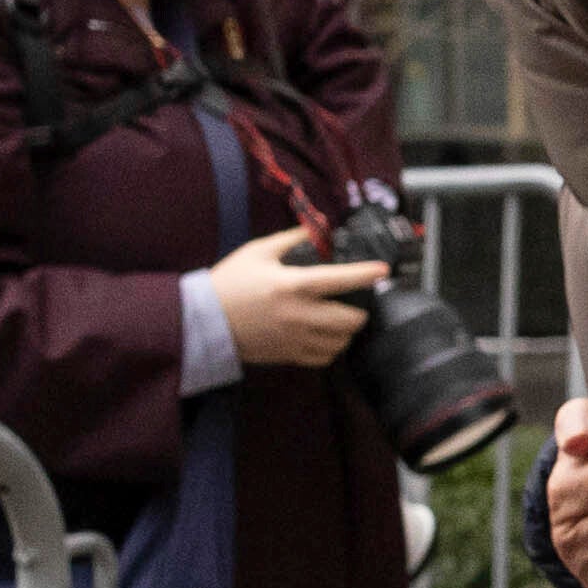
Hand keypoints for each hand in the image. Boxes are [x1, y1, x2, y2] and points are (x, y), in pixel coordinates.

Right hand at [203, 222, 389, 372]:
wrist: (204, 321)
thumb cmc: (230, 282)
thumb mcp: (258, 252)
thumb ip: (291, 240)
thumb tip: (317, 230)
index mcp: (291, 285)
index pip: (338, 279)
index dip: (365, 274)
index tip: (383, 270)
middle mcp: (297, 315)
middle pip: (349, 320)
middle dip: (361, 310)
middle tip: (358, 301)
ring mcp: (294, 339)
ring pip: (340, 342)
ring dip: (348, 331)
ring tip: (343, 319)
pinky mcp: (289, 355)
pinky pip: (324, 358)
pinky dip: (333, 348)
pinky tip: (327, 336)